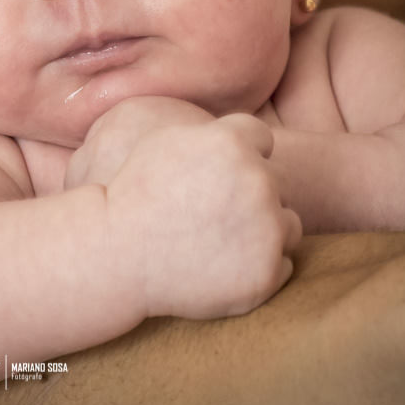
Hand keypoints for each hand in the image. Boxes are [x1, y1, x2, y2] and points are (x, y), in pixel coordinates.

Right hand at [72, 96, 301, 319]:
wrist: (116, 254)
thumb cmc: (131, 194)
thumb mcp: (164, 142)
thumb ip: (209, 133)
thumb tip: (236, 132)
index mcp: (233, 144)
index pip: (262, 139)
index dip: (242, 155)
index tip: (219, 174)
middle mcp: (258, 181)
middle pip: (275, 182)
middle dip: (251, 194)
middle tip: (214, 212)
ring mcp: (266, 229)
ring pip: (288, 225)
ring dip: (265, 231)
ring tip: (224, 240)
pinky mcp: (266, 272)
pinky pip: (282, 265)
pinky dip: (259, 267)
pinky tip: (226, 265)